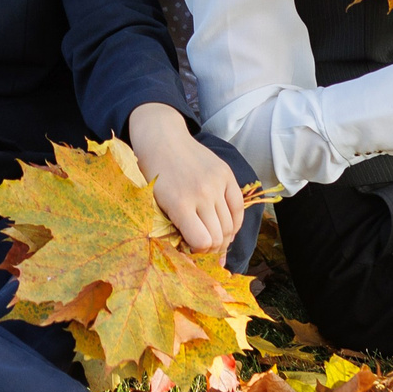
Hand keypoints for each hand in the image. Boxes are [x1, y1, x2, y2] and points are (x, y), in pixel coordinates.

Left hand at [127, 102, 244, 253]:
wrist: (162, 139)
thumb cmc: (153, 175)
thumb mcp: (154, 203)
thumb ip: (173, 227)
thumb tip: (192, 252)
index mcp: (180, 204)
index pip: (202, 242)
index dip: (198, 250)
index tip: (191, 248)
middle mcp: (202, 194)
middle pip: (218, 237)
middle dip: (211, 248)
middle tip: (203, 246)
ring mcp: (217, 183)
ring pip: (230, 226)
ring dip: (224, 238)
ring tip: (214, 238)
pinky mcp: (226, 174)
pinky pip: (239, 208)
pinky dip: (235, 223)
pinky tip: (226, 227)